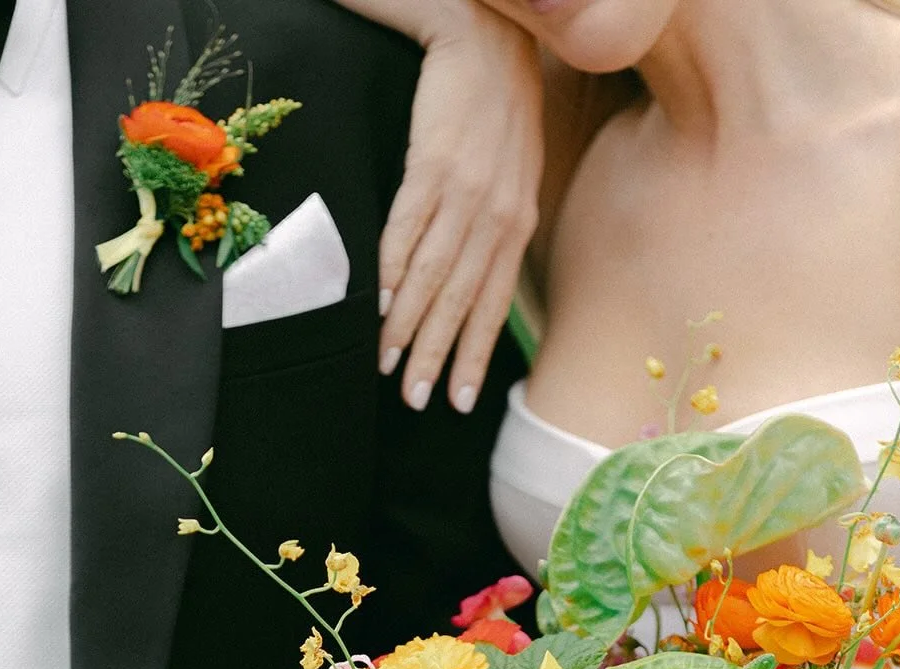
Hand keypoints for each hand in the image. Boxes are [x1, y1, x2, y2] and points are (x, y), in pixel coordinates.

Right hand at [337, 0, 542, 411]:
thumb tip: (464, 277)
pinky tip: (382, 303)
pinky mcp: (435, 159)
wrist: (488, 31)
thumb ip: (490, 223)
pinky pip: (411, 224)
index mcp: (517, 221)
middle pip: (462, 299)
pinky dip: (396, 267)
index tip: (456, 400)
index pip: (492, 301)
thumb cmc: (494, 104)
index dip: (473, 352)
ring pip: (435, 272)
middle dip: (438, 354)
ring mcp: (468, 188)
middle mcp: (498, 213)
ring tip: (389, 364)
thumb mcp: (509, 172)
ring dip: (410, 324)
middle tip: (416, 400)